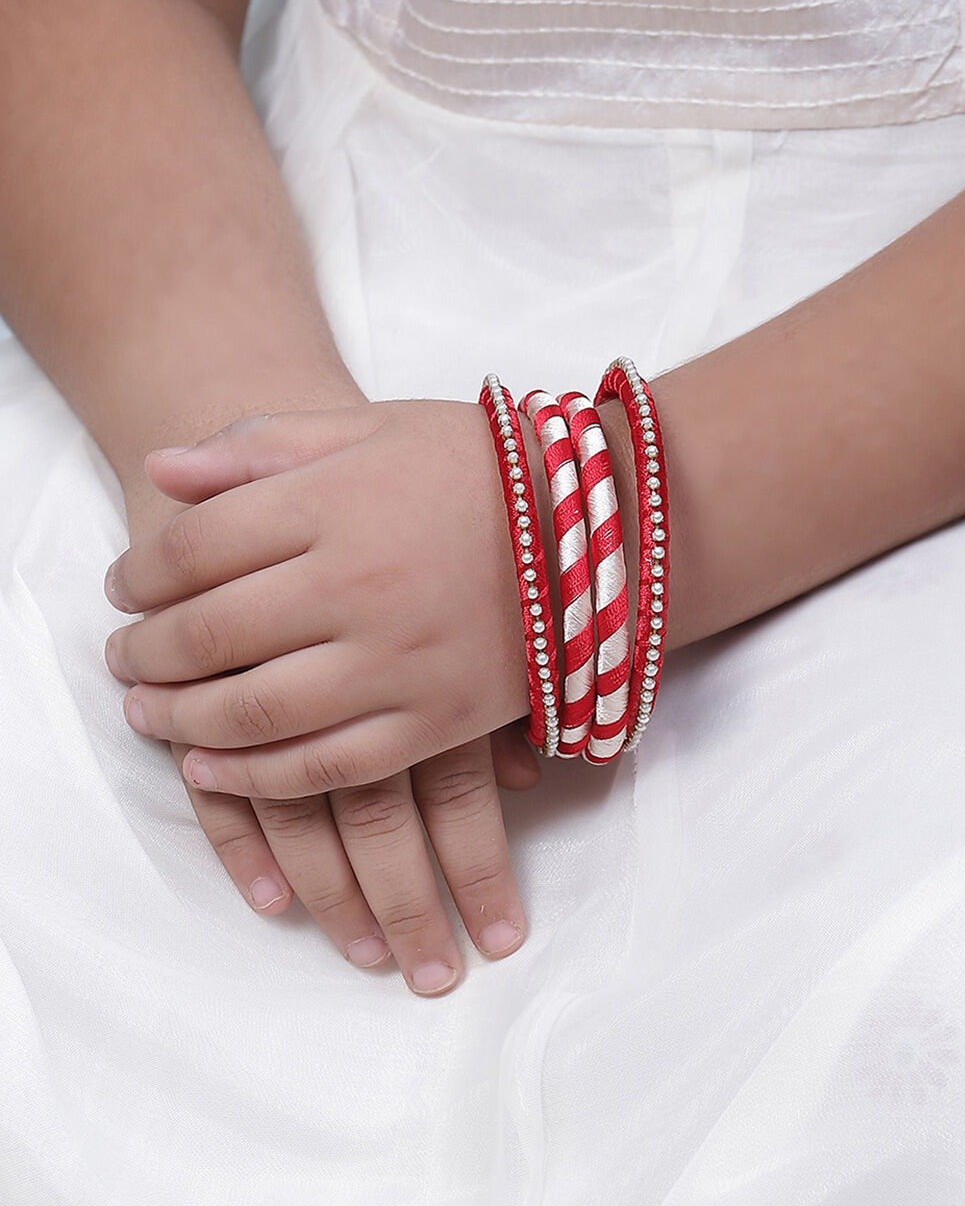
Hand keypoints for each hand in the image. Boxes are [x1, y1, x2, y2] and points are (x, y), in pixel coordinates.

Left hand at [104, 403, 548, 798]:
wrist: (603, 523)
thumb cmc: (476, 465)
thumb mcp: (370, 426)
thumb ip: (262, 446)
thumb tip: (161, 468)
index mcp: (338, 501)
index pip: (197, 548)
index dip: (140, 573)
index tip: (123, 585)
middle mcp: (359, 584)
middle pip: (210, 636)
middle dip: (144, 654)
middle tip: (120, 658)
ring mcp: (399, 662)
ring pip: (254, 714)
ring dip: (181, 723)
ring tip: (148, 715)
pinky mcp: (436, 721)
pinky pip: (326, 768)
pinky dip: (256, 779)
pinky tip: (213, 771)